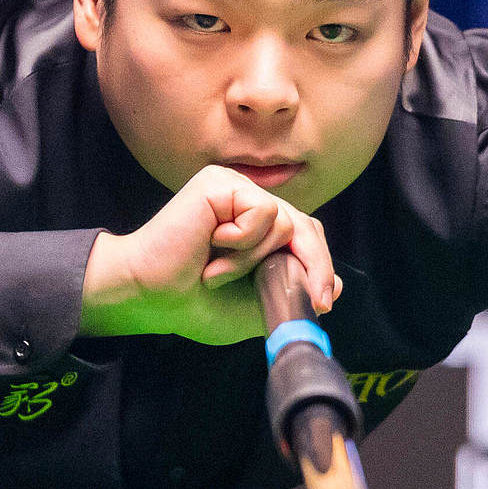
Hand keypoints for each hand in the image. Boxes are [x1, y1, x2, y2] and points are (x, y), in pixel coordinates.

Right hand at [79, 165, 340, 344]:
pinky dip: (242, 242)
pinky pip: (263, 212)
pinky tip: (211, 247)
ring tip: (217, 270)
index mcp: (254, 228)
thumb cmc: (193, 302)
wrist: (151, 297)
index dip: (318, 266)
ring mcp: (234, 190)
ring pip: (285, 221)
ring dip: (254, 259)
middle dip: (312, 265)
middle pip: (304, 225)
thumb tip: (336, 285)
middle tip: (314, 299)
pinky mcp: (221, 184)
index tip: (322, 303)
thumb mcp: (256, 304)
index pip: (304, 236)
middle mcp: (246, 204)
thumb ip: (293, 291)